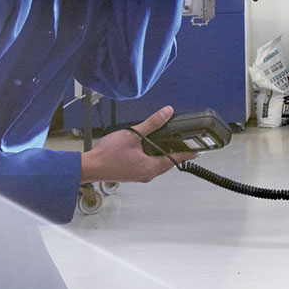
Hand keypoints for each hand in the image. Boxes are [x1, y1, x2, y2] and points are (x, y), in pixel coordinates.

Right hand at [81, 106, 195, 183]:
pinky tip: (150, 152)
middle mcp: (147, 174)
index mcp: (151, 166)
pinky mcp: (132, 174)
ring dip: (165, 157)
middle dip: (178, 155)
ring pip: (158, 166)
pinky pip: (148, 167)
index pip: (176, 158)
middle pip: (168, 163)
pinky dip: (154, 159)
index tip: (198, 150)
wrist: (90, 167)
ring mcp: (139, 175)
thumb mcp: (132, 135)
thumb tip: (166, 113)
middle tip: (187, 148)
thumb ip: (152, 123)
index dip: (188, 153)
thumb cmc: (108, 155)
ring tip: (171, 148)